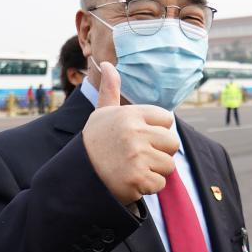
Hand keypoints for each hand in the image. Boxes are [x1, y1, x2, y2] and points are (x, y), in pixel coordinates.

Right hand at [82, 62, 178, 205]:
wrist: (79, 172)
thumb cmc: (96, 141)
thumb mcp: (102, 113)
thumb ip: (111, 89)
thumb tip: (107, 65)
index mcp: (131, 114)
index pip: (167, 120)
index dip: (157, 130)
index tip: (139, 137)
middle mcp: (134, 133)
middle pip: (172, 143)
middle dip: (159, 152)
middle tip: (137, 156)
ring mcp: (136, 156)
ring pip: (168, 165)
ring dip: (154, 171)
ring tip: (133, 168)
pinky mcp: (137, 179)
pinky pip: (159, 184)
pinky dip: (147, 187)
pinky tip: (130, 181)